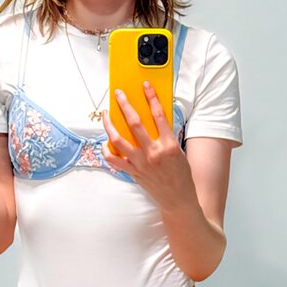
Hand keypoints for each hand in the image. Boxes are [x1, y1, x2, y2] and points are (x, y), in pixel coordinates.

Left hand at [101, 82, 195, 210]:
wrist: (178, 199)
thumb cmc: (181, 174)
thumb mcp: (179, 150)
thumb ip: (165, 134)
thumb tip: (153, 117)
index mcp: (169, 145)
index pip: (158, 115)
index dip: (151, 97)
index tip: (145, 86)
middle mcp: (153, 153)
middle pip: (134, 123)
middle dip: (124, 105)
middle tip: (118, 94)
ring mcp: (140, 163)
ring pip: (118, 139)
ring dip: (109, 124)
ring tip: (106, 114)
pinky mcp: (132, 172)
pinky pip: (113, 159)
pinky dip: (107, 149)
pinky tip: (106, 141)